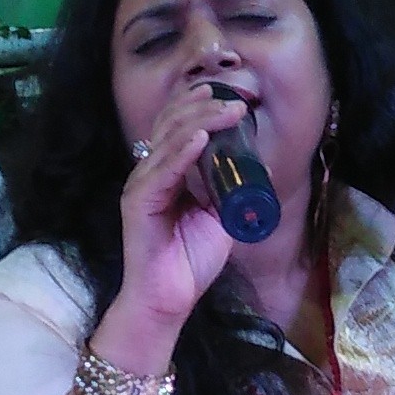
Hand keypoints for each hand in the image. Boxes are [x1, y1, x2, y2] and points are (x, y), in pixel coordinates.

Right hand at [113, 78, 244, 348]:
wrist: (169, 299)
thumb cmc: (191, 260)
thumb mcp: (220, 216)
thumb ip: (229, 189)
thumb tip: (256, 163)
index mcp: (165, 172)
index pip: (176, 126)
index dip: (197, 106)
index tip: (227, 95)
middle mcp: (149, 172)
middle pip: (171, 125)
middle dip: (204, 108)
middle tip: (235, 102)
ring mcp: (141, 185)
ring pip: (168, 141)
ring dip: (199, 122)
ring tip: (226, 111)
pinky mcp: (137, 202)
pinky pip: (162, 171)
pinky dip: (182, 152)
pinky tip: (200, 137)